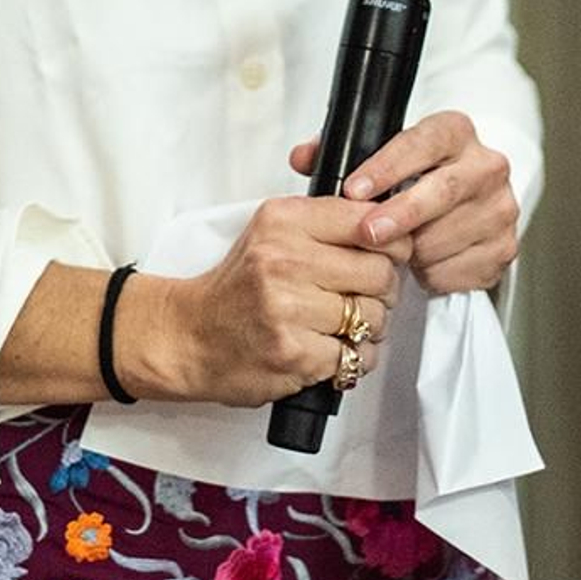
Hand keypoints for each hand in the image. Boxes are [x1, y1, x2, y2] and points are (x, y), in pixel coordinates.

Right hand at [128, 194, 408, 407]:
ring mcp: (288, 309)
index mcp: (282, 220)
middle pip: (379, 272)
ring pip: (373, 317)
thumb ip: (324, 222)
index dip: (391, 240)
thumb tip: (388, 222)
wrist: (190, 336)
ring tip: (345, 326)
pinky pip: (356, 357)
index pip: (366, 220)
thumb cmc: (237, 286)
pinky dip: (354, 359)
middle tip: (367, 296)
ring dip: (370, 328)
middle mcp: (284, 259)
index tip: (389, 253)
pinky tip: (333, 351)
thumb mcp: (272, 232)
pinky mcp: (294, 354)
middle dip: (383, 289)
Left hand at [290, 111, 517, 296]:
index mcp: (454, 132)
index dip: (386, 167)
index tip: (353, 190)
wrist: (465, 202)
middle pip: (442, 192)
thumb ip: (340, 152)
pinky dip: (431, 274)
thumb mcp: (382, 155)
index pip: (422, 142)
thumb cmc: (415, 177)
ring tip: (395, 249)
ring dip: (412, 252)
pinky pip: (459, 271)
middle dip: (399, 215)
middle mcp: (486, 166)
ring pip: (446, 237)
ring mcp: (500, 209)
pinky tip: (421, 263)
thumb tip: (303, 157)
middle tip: (366, 234)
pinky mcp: (505, 248)